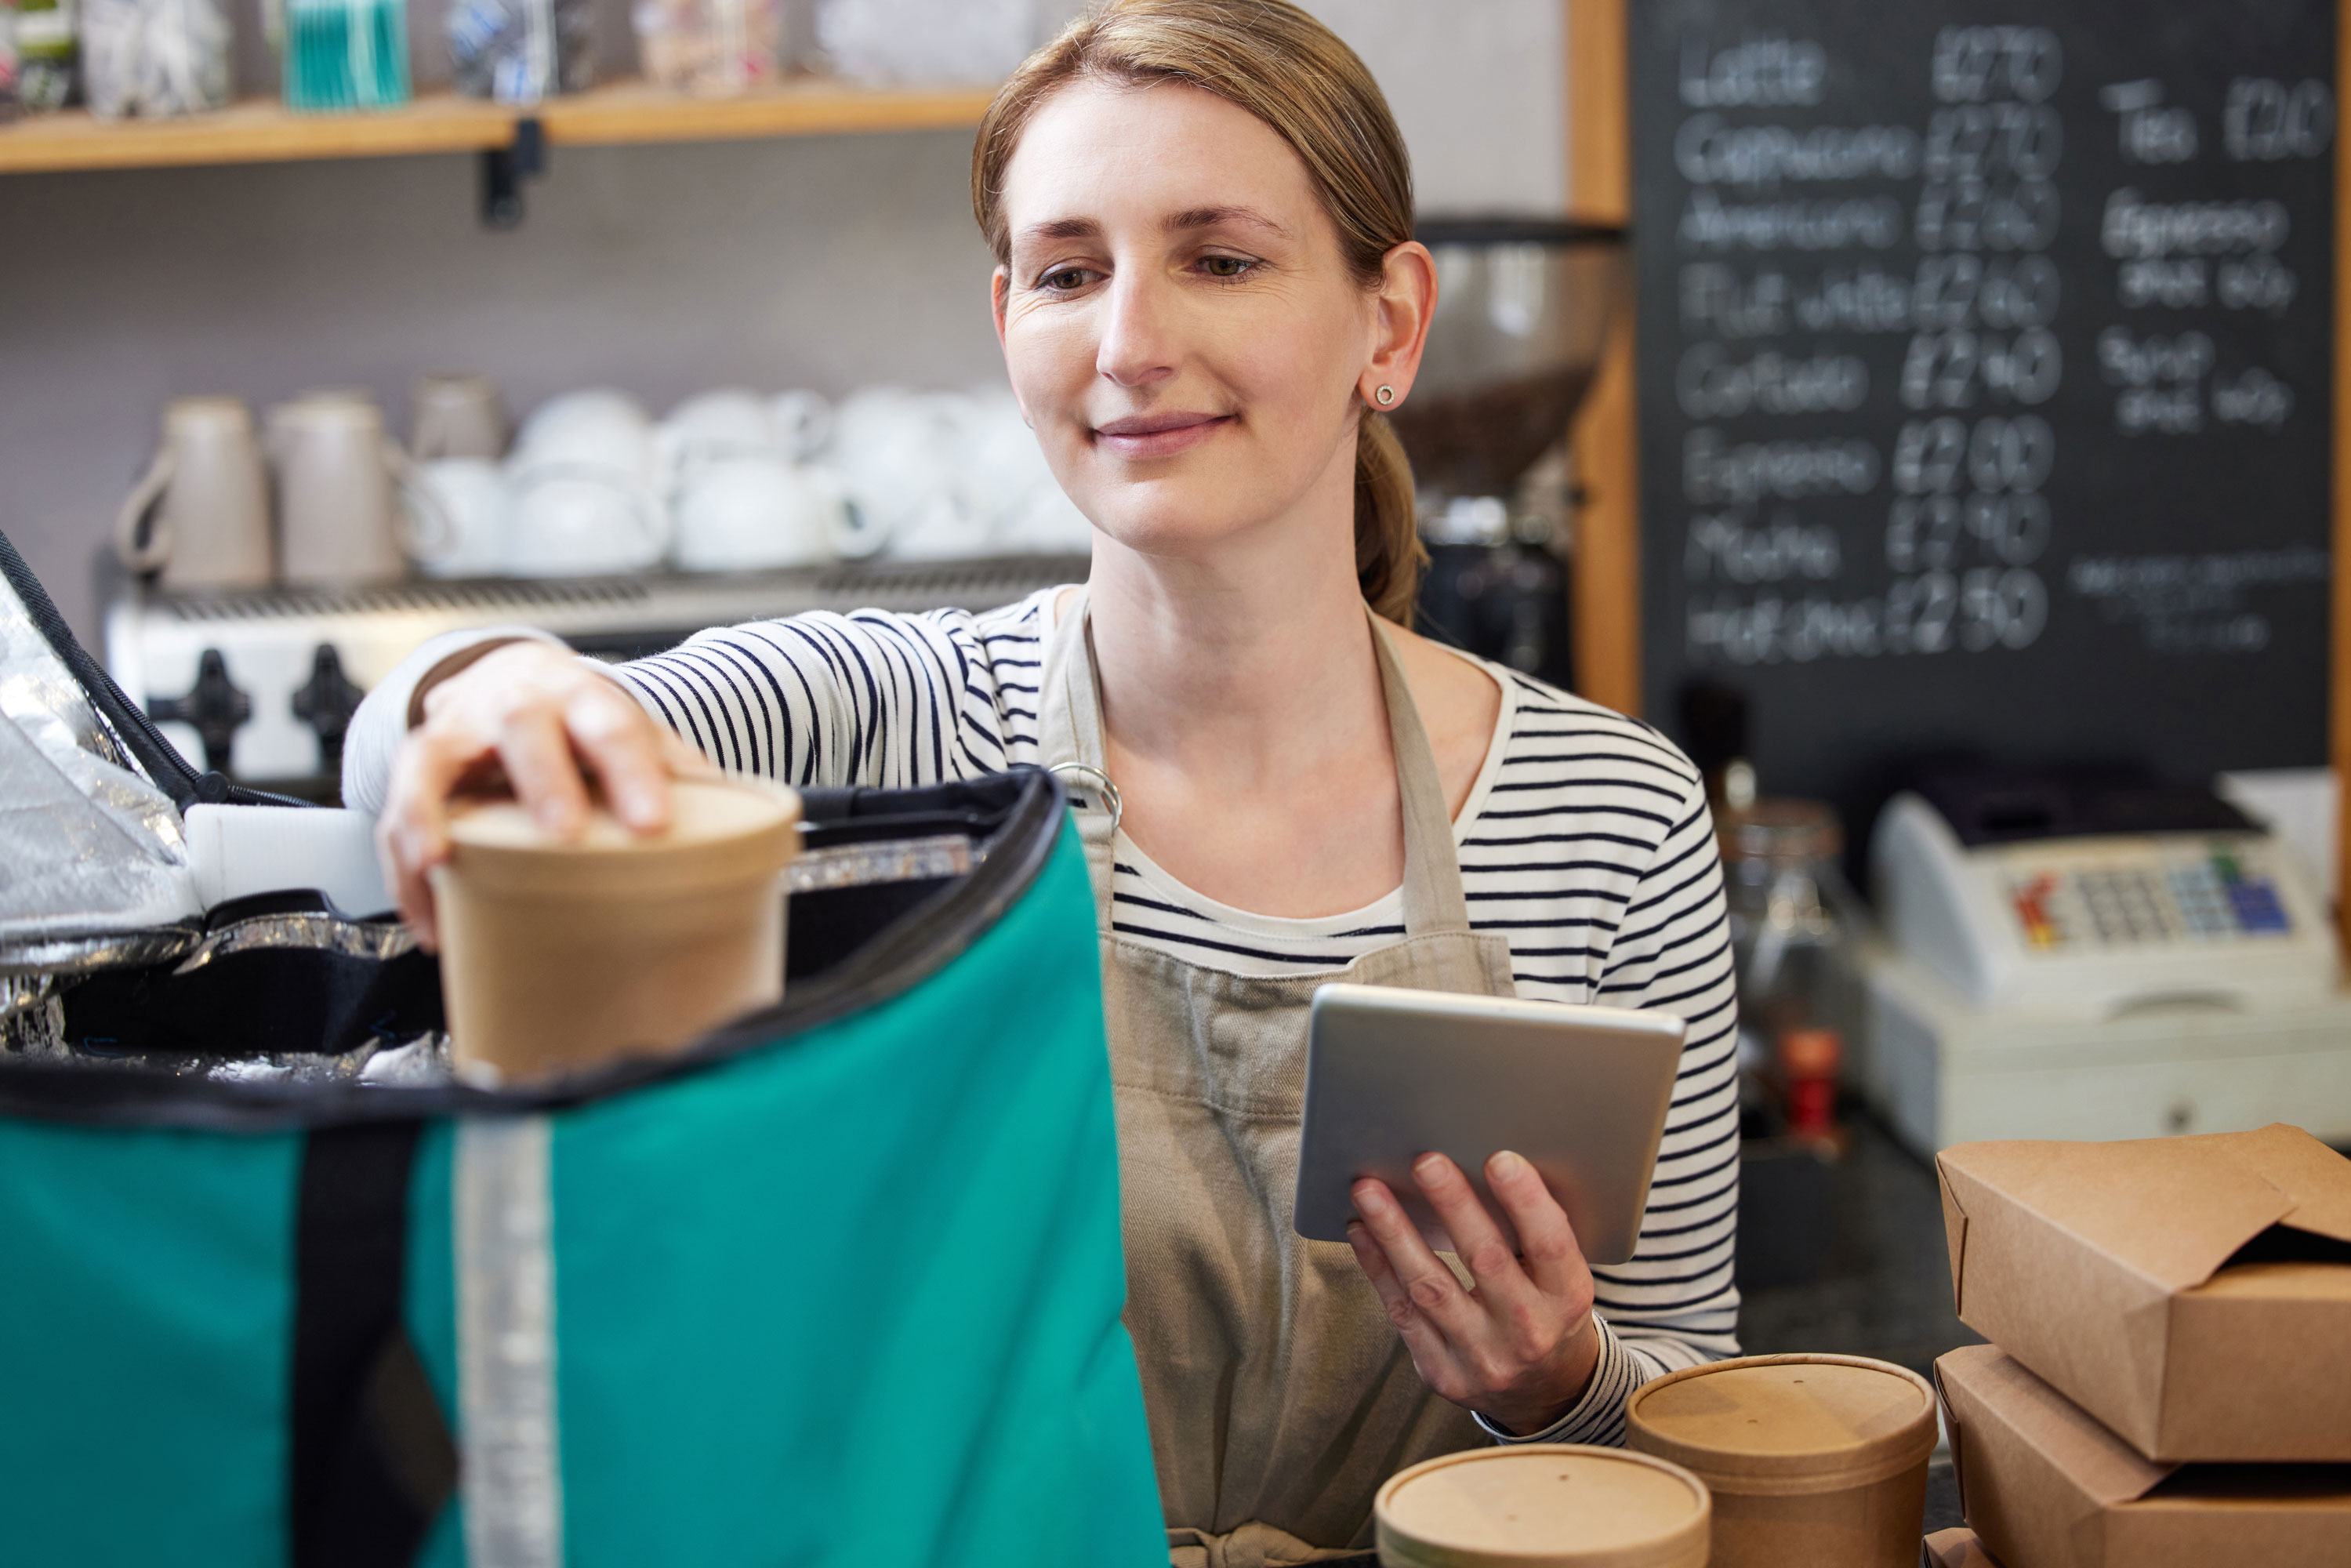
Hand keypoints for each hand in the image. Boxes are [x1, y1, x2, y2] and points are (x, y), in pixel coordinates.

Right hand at [376, 640, 712, 947]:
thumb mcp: (629, 731)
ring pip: (431, 760)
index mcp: (583, 696)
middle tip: (564, 835)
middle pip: (525, 727)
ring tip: (441, 866)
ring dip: (432, 814)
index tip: (654, 823)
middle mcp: (516, 702)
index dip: (633, 772)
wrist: (510, 678)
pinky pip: (394, 810)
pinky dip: (402, 866)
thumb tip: (739, 822)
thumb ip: (671, 770)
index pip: (614, 725)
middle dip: (543, 780)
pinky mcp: (415, 764)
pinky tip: (429, 920)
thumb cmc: (581, 723)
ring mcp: (457, 730)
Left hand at [1346, 1150, 1600, 1435]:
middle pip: (1486, 1260)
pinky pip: (1403, 1314)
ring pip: (1430, 1288)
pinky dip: (1379, 1268)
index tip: (1499, 1158)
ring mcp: (1482, 1359)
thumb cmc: (1547, 1311)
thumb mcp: (1562, 1278)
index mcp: (1569, 1300)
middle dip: (1453, 1206)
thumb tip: (1479, 1162)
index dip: (1526, 1201)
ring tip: (1368, 1191)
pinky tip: (1362, 1231)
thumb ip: (1533, 1235)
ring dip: (1394, 1234)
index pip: (1550, 1245)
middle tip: (1425, 1161)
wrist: (1544, 1392)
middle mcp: (1529, 1333)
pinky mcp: (1442, 1374)